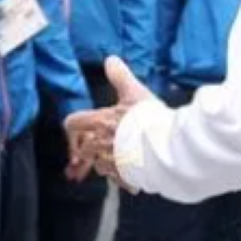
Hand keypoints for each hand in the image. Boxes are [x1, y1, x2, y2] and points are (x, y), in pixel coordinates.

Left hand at [62, 56, 154, 187]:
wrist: (166, 146)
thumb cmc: (149, 120)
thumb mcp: (135, 92)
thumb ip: (121, 77)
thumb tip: (111, 61)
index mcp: (100, 122)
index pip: (73, 122)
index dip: (74, 126)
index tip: (80, 130)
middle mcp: (101, 144)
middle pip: (84, 148)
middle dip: (90, 149)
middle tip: (101, 147)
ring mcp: (112, 162)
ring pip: (99, 166)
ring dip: (105, 163)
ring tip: (118, 158)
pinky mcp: (125, 177)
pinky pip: (117, 179)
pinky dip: (121, 176)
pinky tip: (131, 173)